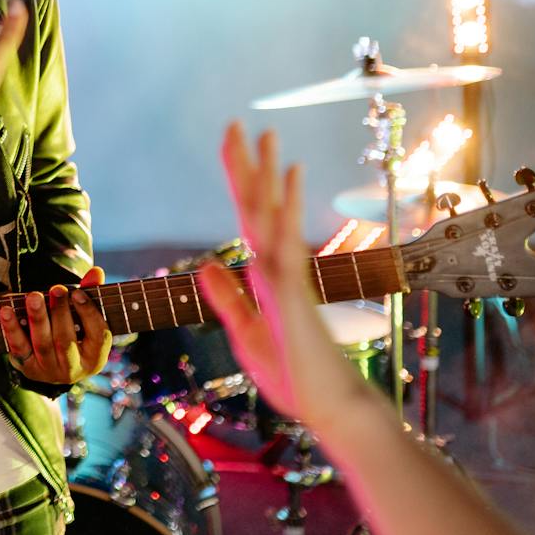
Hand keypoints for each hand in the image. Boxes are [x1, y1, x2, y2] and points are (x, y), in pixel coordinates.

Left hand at [0, 266, 110, 383]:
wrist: (51, 362)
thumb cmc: (72, 331)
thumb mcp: (83, 317)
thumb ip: (89, 294)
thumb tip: (96, 271)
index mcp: (95, 358)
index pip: (98, 335)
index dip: (89, 313)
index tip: (77, 292)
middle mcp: (74, 369)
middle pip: (66, 340)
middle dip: (60, 313)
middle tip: (56, 289)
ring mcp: (50, 371)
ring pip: (43, 345)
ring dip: (37, 318)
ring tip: (33, 297)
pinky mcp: (29, 369)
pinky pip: (19, 349)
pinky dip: (12, 329)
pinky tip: (6, 311)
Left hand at [197, 122, 371, 425]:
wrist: (329, 410)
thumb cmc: (295, 377)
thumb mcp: (245, 335)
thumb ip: (227, 300)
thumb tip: (205, 265)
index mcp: (263, 275)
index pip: (247, 217)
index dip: (239, 181)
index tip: (232, 145)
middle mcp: (276, 268)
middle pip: (258, 207)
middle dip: (249, 165)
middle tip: (242, 124)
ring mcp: (287, 277)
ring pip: (272, 217)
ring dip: (270, 175)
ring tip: (270, 136)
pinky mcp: (293, 294)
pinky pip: (286, 244)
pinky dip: (285, 210)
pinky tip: (289, 182)